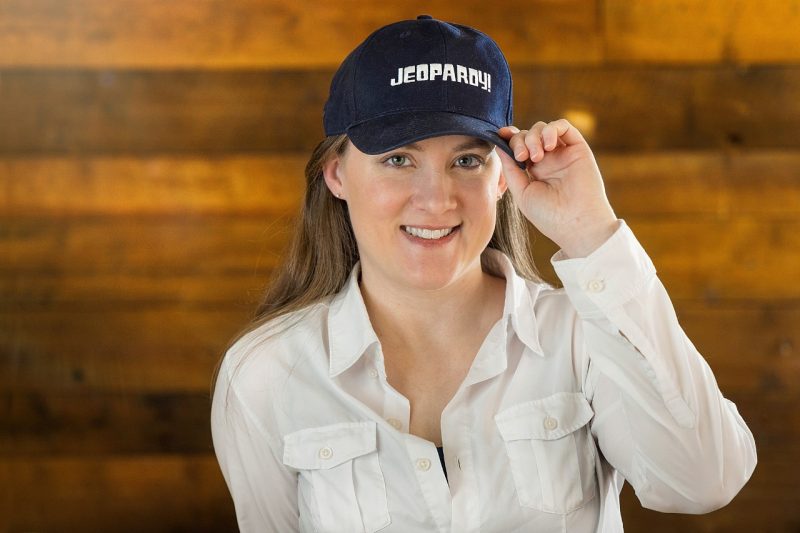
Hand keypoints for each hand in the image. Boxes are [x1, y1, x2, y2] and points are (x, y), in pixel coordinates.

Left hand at [497, 119, 618, 257]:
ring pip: (543, 129)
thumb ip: (510, 169)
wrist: (575, 224)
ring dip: (534, 137)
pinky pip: (564, 126)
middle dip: (520, 141)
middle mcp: (548, 160)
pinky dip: (552, 129)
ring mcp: (562, 154)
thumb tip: (499, 146)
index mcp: (533, 171)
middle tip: (522, 158)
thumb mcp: (521, 192)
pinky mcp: (578, 149)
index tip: (500, 136)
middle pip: (528, 135)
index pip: (518, 146)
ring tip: (535, 156)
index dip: (509, 138)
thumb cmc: (548, 215)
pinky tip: (548, 145)